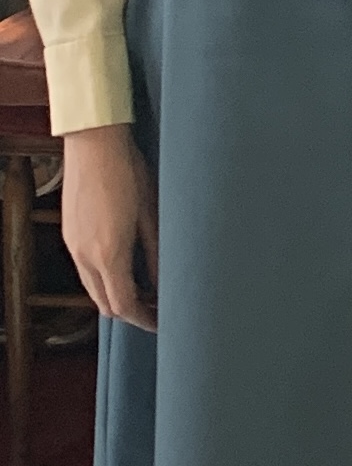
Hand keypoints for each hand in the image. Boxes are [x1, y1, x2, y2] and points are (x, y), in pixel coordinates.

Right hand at [59, 127, 158, 329]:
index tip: (163, 321)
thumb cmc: (129, 173)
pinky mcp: (69, 234)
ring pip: (92, 288)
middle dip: (131, 312)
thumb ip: (156, 252)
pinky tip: (125, 267)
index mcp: (109, 253)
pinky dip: (104, 279)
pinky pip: (85, 270)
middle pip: (105, 303)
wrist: (94, 144)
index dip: (145, 319)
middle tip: (158, 307)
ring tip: (145, 288)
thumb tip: (166, 282)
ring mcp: (73, 245)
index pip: (124, 305)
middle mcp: (85, 256)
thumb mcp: (152, 214)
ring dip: (116, 295)